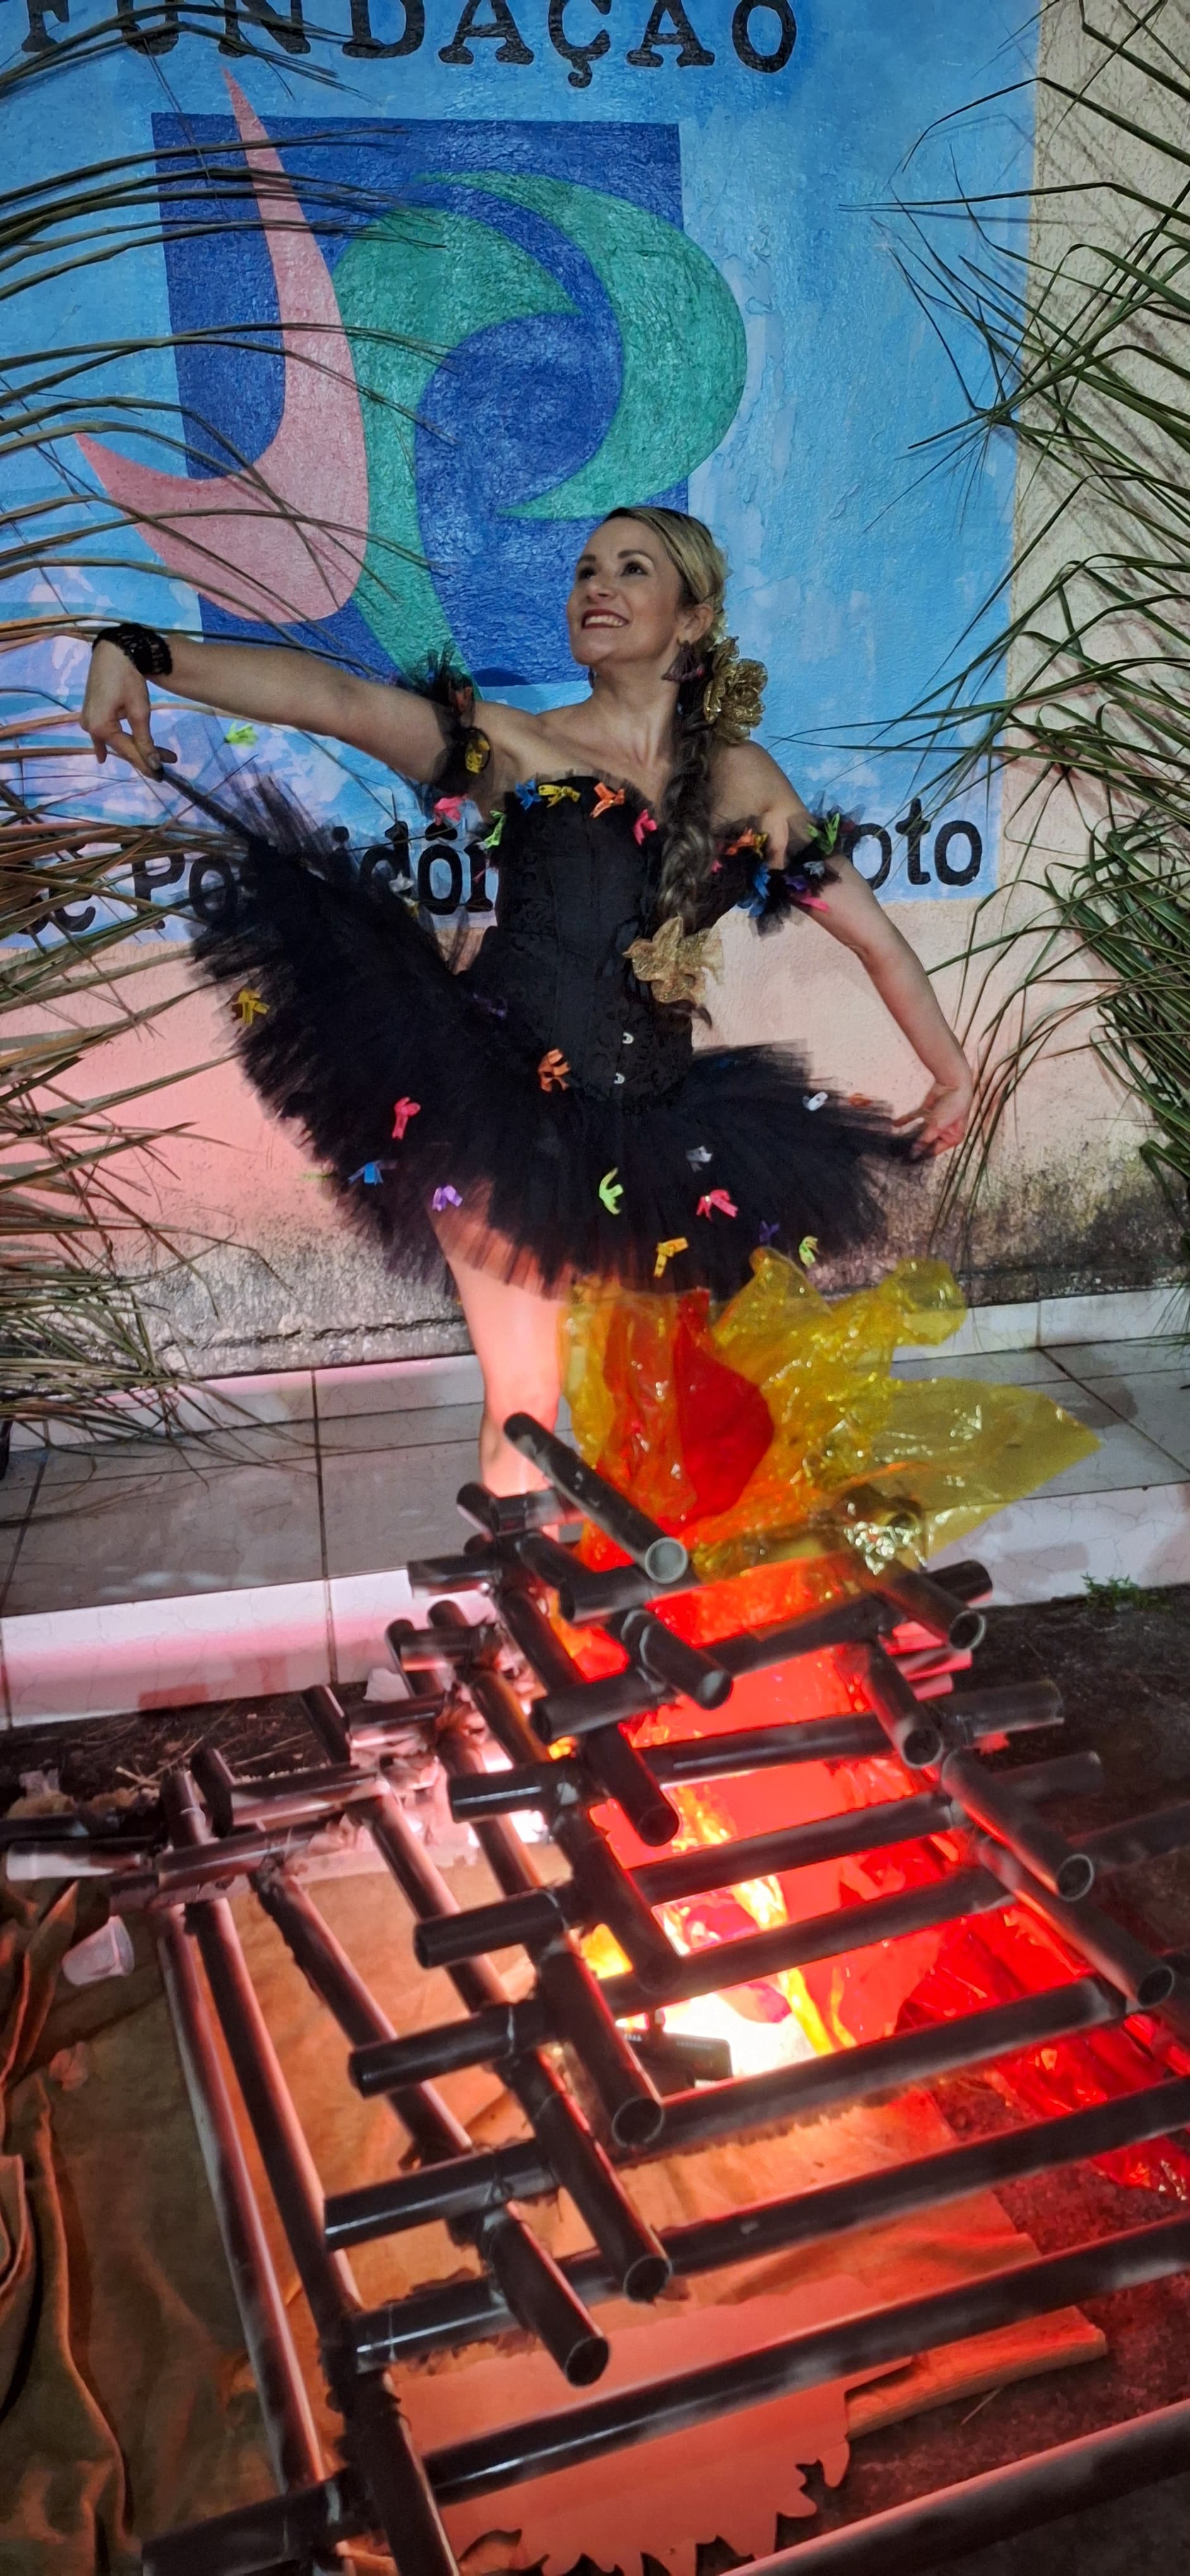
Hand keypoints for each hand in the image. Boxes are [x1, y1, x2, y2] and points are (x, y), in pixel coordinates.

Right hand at [81, 640, 175, 781]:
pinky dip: (119, 739)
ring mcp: (87, 721)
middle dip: (145, 753)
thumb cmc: (128, 678)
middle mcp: (89, 728)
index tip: (163, 774)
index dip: (146, 763)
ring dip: (135, 747)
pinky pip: (106, 733)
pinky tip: (111, 755)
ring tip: (159, 755)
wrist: (114, 651)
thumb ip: (144, 740)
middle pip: (122, 747)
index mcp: (100, 728)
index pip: (128, 752)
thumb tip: (153, 765)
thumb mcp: (139, 710)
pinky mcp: (90, 713)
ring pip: (116, 741)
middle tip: (169, 760)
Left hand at [894, 1069, 972, 1155]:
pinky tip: (896, 1125)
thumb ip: (926, 1139)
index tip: (908, 1160)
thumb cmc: (954, 1104)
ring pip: (919, 1130)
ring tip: (896, 1142)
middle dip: (914, 1145)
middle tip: (899, 1152)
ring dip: (908, 1134)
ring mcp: (935, 1121)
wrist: (954, 1082)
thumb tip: (914, 1152)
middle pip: (926, 1141)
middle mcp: (944, 1131)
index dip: (921, 1155)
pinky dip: (905, 1120)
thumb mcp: (938, 1125)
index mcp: (952, 1138)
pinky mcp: (927, 1110)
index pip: (934, 1150)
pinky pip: (914, 1118)